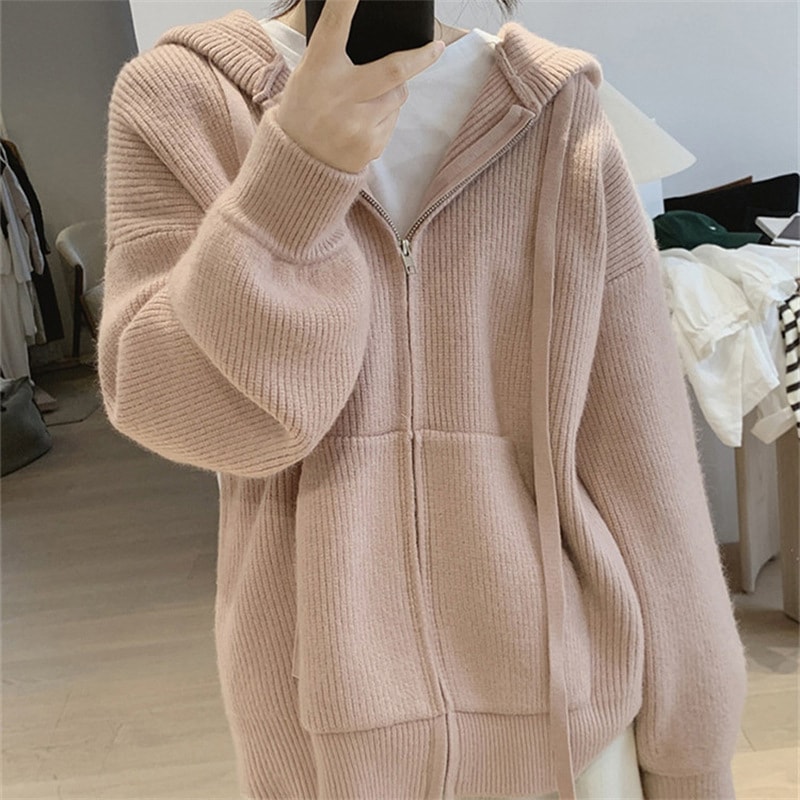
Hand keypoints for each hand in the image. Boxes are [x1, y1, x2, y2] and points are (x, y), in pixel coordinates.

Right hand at [274, 0, 444, 172]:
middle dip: (422, 57)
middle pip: (395, 69)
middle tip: (437, 48)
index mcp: (319, 69)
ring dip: (392, 92)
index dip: (346, 1)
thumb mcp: (307, 75)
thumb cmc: (305, 111)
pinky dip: (384, 117)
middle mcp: (340, 95)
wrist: (299, 164)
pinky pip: (392, 121)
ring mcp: (357, 123)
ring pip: (398, 95)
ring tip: (365, 102)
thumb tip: (371, 34)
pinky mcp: (370, 145)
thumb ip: (334, 53)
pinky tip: (361, 124)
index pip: (335, 26)